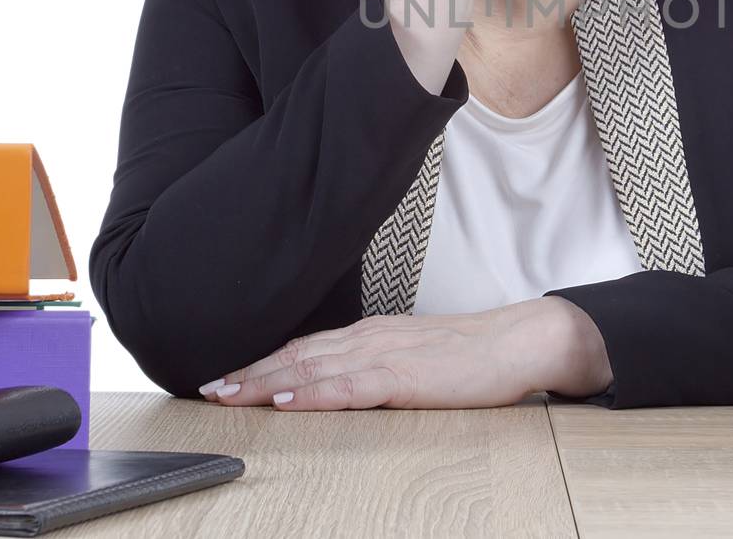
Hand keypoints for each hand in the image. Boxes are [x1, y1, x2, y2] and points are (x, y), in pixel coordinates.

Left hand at [197, 297, 611, 409]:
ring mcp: (387, 354)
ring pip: (313, 367)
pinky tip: (289, 398)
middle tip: (208, 387)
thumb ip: (381, 366)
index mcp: (374, 333)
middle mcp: (372, 337)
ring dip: (268, 381)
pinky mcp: (405, 376)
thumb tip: (349, 383)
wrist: (523, 340)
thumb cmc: (477, 354)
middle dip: (251, 371)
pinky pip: (350, 386)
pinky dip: (315, 392)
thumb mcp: (417, 357)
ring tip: (230, 393)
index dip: (264, 360)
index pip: (306, 346)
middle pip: (298, 354)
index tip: (228, 374)